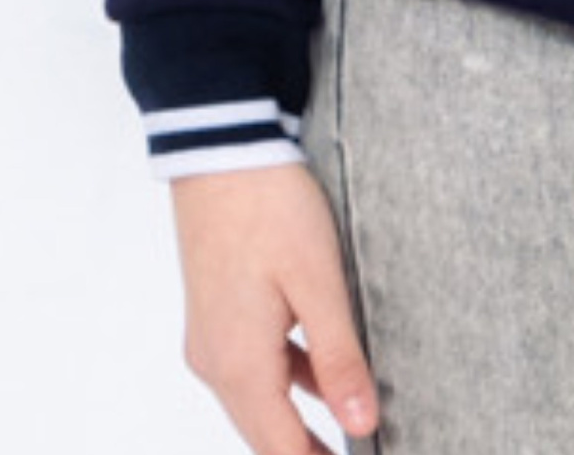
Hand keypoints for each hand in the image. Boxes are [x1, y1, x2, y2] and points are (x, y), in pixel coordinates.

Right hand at [171, 163, 379, 452]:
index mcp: (239, 364)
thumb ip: (339, 359)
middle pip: (265, 434)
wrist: (221, 148)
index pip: (281, 450)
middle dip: (309, 453)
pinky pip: (252, 366)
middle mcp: (216, 362)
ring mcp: (211, 337)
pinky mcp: (216, 312)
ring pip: (258, 401)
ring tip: (348, 428)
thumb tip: (362, 425)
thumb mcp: (318, 281)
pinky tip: (322, 375)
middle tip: (356, 452)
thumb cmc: (270, 206)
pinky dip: (286, 381)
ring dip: (298, 421)